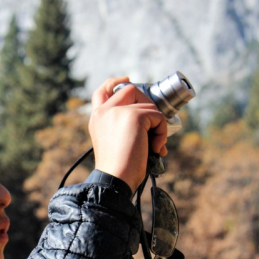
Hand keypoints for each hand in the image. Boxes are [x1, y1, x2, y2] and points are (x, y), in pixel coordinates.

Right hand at [88, 77, 167, 192]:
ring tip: (153, 146)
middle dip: (147, 105)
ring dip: (157, 126)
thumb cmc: (118, 169)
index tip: (126, 80)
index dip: (114, 82)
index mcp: (97, 118)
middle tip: (153, 126)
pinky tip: (155, 148)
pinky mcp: (134, 116)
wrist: (115, 179)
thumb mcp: (114, 141)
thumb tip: (150, 116)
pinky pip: (158, 117)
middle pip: (130, 90)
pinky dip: (162, 133)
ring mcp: (118, 111)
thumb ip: (122, 124)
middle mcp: (104, 111)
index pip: (102, 91)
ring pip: (149, 106)